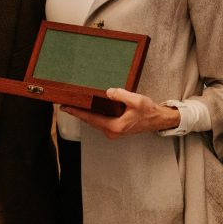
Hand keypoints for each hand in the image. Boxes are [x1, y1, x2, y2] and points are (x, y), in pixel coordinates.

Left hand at [60, 88, 179, 139]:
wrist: (157, 119)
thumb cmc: (148, 111)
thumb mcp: (136, 100)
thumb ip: (121, 95)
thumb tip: (108, 92)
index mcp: (115, 126)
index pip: (91, 118)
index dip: (77, 112)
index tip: (65, 108)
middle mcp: (112, 131)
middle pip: (90, 121)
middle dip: (78, 112)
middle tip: (66, 104)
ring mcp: (113, 131)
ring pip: (95, 121)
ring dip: (85, 114)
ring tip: (74, 105)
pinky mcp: (115, 129)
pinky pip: (100, 121)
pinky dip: (93, 115)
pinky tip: (89, 108)